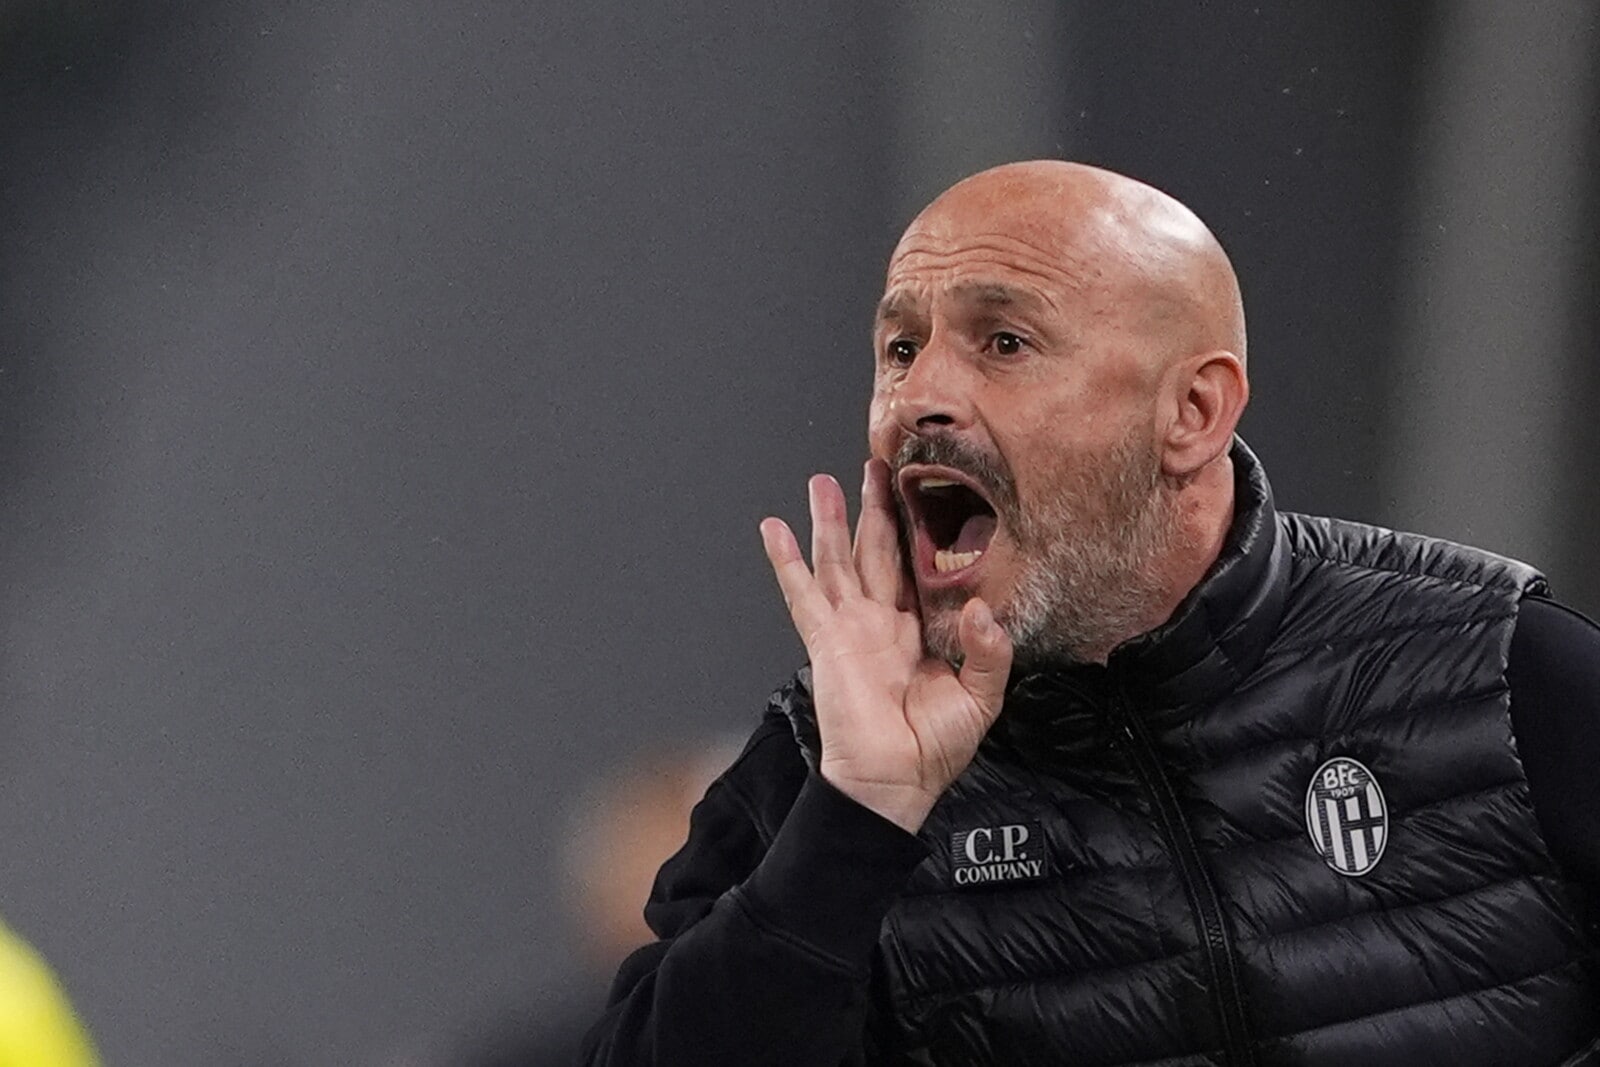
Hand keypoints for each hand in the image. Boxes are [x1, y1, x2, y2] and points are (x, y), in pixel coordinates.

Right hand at [759, 459, 1012, 832]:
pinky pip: (802, 592)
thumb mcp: (981, 697)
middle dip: (874, 506)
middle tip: (874, 464)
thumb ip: (990, 651)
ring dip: (830, 520)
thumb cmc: (934, 750)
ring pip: (838, 559)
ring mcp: (851, 628)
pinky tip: (774, 528)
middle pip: (876, 549)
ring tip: (823, 481)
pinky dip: (786, 560)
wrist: (894, 783)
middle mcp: (883, 622)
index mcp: (920, 631)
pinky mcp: (826, 640)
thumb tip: (981, 608)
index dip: (917, 529)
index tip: (920, 489)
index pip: (918, 566)